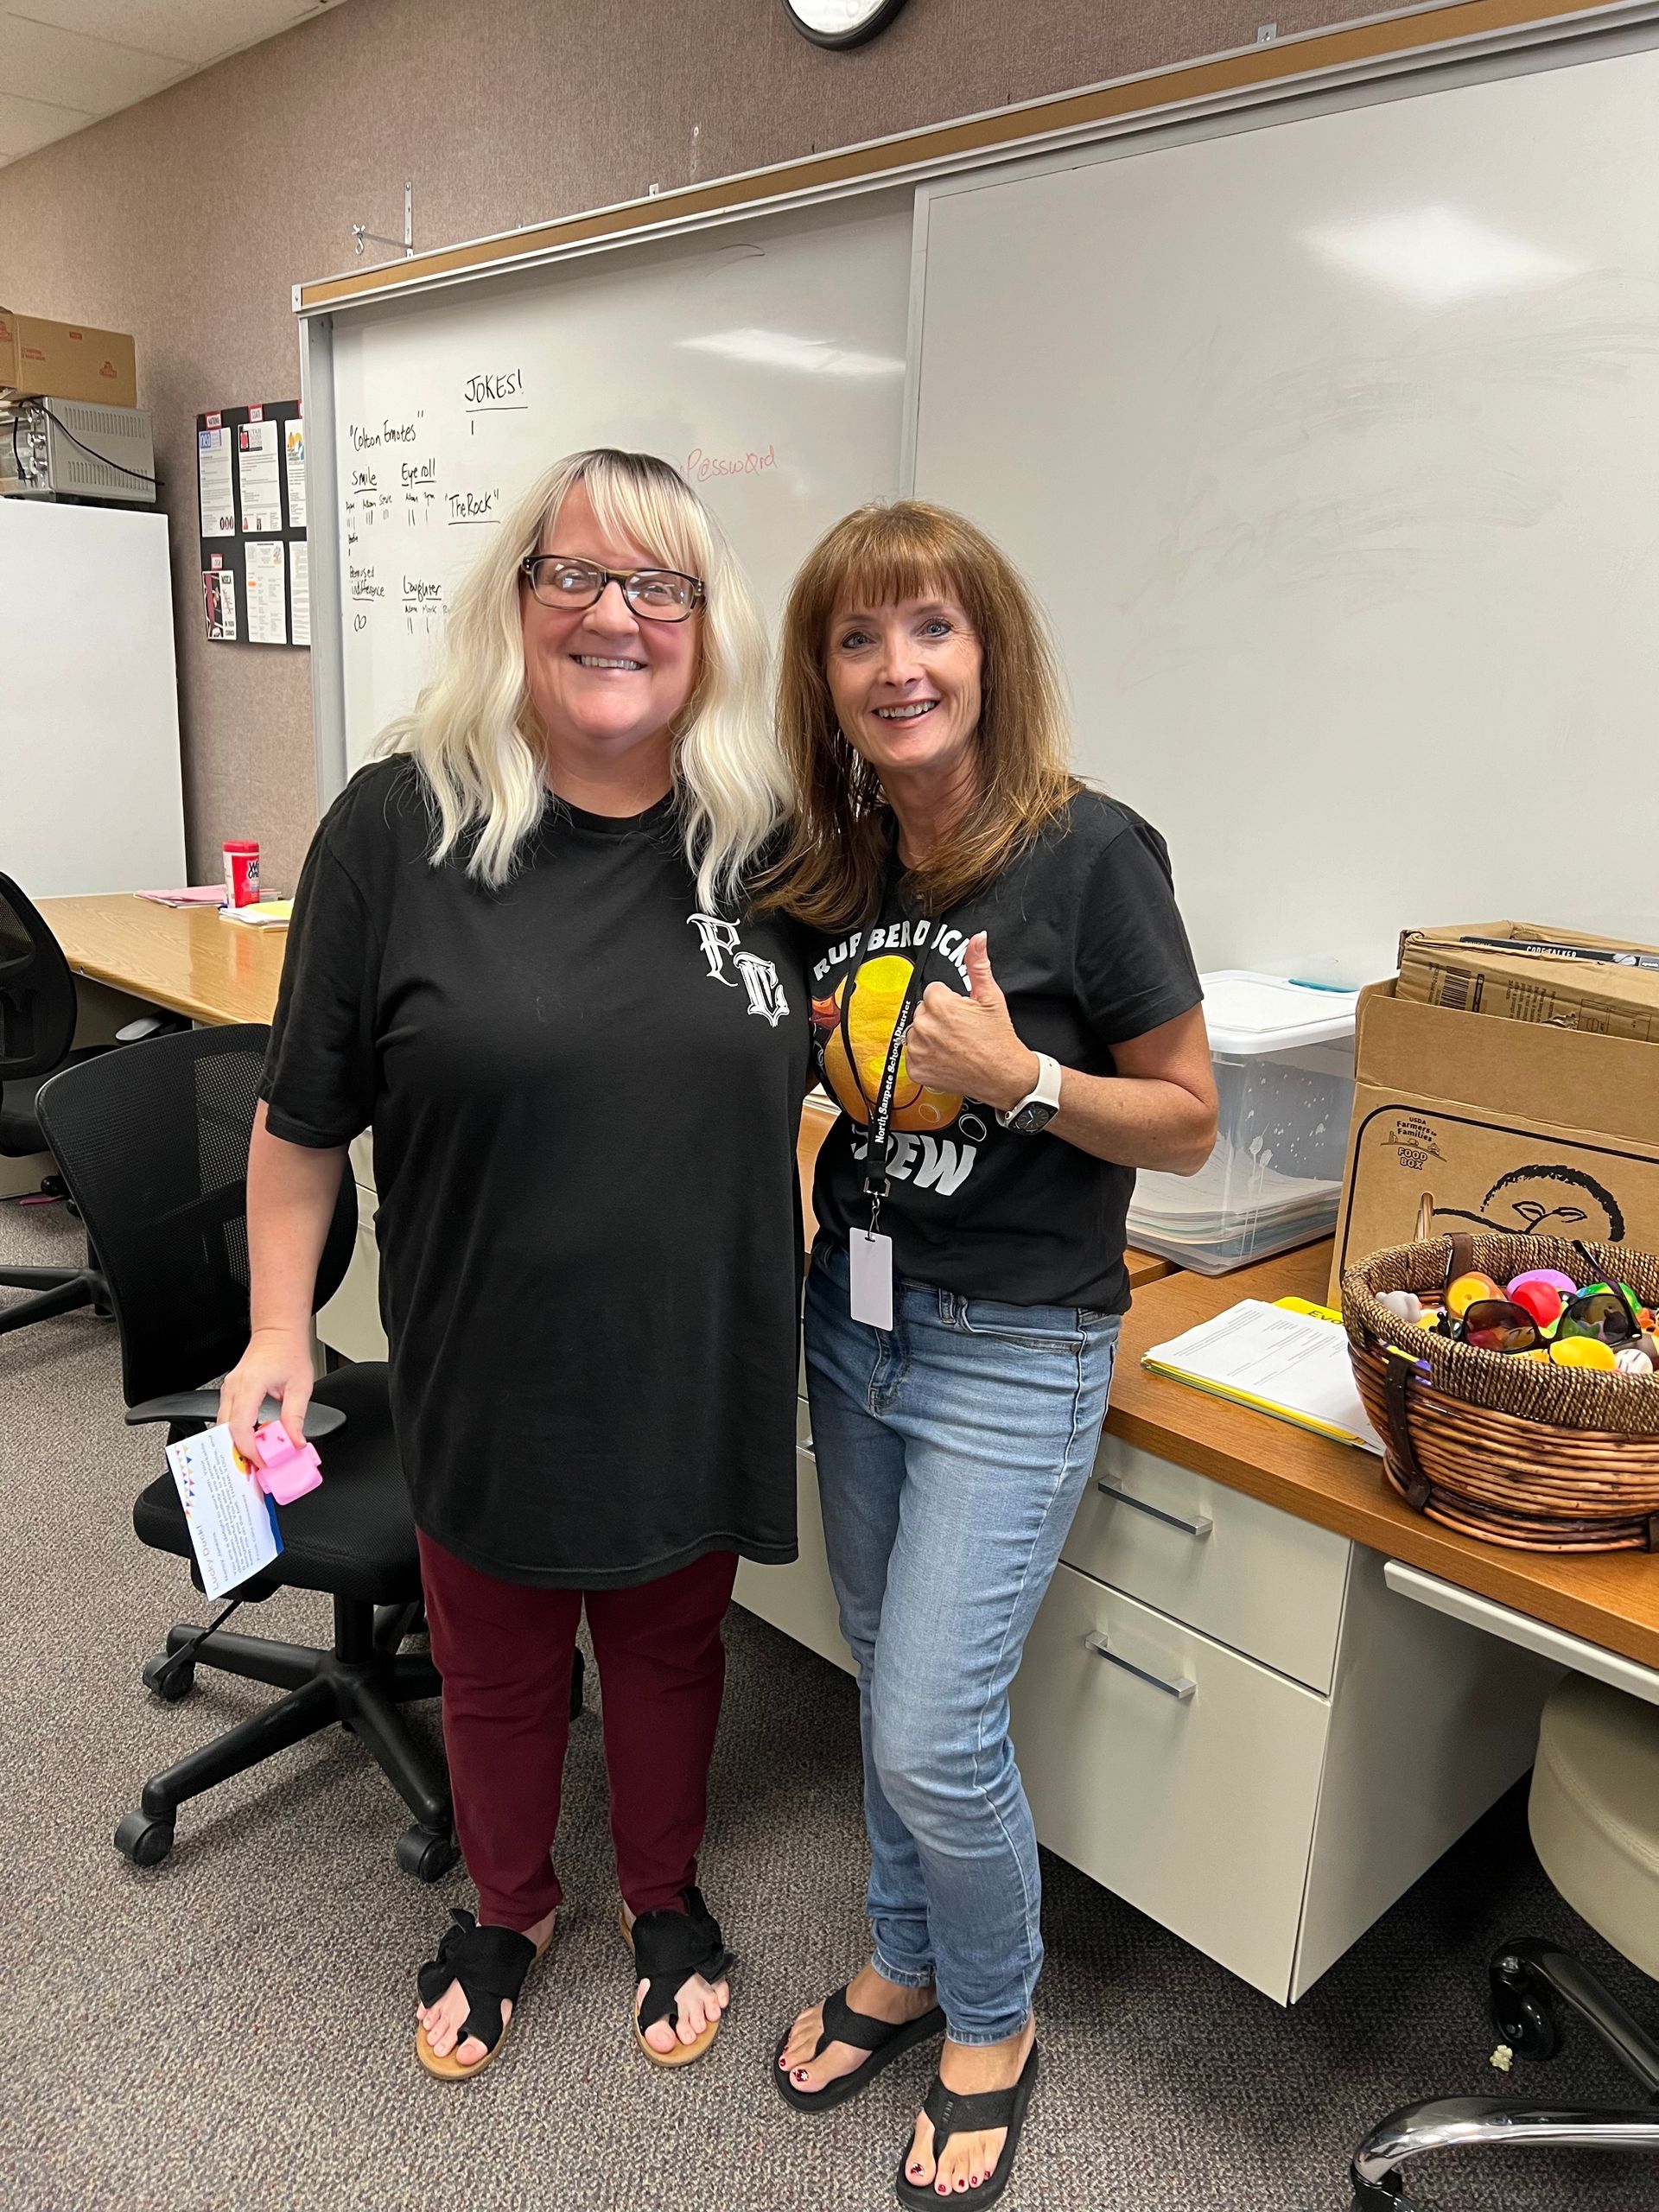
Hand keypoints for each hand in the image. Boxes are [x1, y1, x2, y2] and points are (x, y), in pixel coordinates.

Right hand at [218, 1325, 314, 1464]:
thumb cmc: (287, 1352)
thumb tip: (296, 1442)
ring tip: (257, 1458)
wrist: (277, 1334)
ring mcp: (228, 1390)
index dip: (250, 1448)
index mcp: (250, 1384)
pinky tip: (253, 1442)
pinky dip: (238, 1433)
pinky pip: (228, 1419)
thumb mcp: (301, 1385)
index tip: (263, 1461)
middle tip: (258, 1467)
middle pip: (227, 1430)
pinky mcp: (231, 1393)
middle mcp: (233, 1388)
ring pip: (223, 1426)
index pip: (241, 1425)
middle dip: (240, 1452)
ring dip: (238, 1444)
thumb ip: (296, 1416)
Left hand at [903, 933, 1040, 1114]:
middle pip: (923, 1011)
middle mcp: (924, 1026)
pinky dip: (926, 1057)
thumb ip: (978, 965)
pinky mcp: (916, 1069)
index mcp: (939, 1004)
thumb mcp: (991, 997)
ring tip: (953, 1044)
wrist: (1003, 1075)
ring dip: (930, 1036)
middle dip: (938, 1018)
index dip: (950, 1001)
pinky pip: (913, 1056)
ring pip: (916, 1032)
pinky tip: (945, 1058)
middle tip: (960, 1030)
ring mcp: (918, 1049)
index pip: (933, 991)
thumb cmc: (998, 1039)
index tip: (962, 1013)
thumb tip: (977, 939)